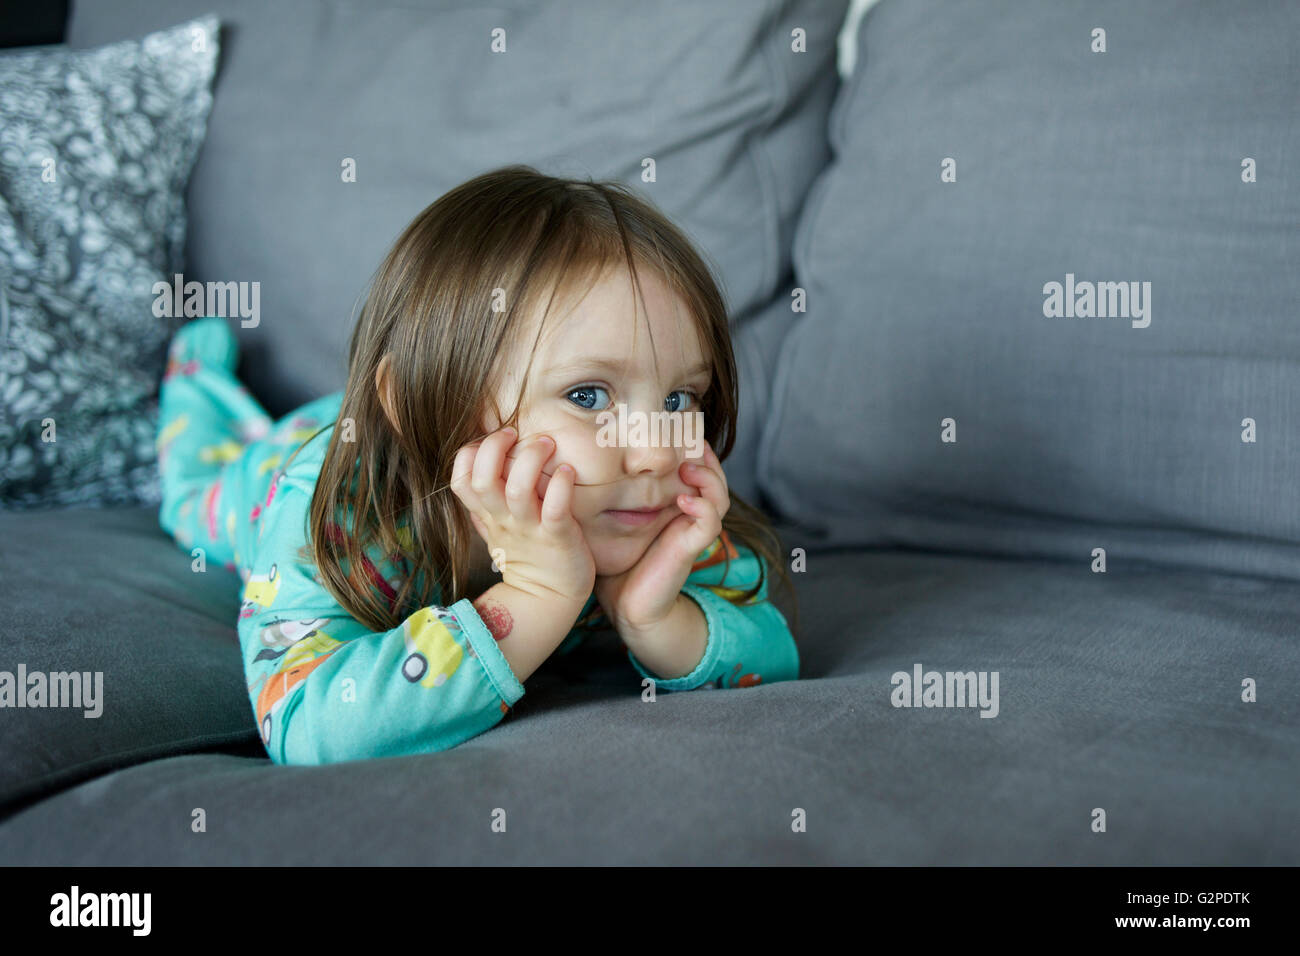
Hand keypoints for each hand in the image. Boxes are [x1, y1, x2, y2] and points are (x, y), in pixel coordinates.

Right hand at [450, 426, 594, 605]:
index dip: (467, 455)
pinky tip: (568, 472)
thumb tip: (480, 463)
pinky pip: (555, 510)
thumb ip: (487, 499)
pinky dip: (560, 487)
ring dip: (530, 460)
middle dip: (494, 448)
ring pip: (518, 491)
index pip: (460, 480)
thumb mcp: (498, 526)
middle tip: (514, 432)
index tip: (488, 440)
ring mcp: (530, 529)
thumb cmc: (528, 553)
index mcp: (489, 514)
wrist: (548, 598)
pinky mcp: (558, 538)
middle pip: (482, 480)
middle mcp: (505, 520)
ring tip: (546, 443)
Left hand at [594, 439, 729, 636]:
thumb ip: (604, 492)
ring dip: (708, 477)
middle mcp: (687, 514)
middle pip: (713, 475)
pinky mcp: (691, 548)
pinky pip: (710, 522)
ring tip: (687, 467)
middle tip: (690, 439)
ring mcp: (692, 530)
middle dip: (705, 455)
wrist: (627, 605)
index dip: (690, 446)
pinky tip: (685, 501)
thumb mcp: (608, 519)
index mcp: (672, 504)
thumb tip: (575, 460)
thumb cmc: (616, 562)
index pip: (693, 466)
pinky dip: (703, 508)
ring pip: (718, 495)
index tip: (675, 428)